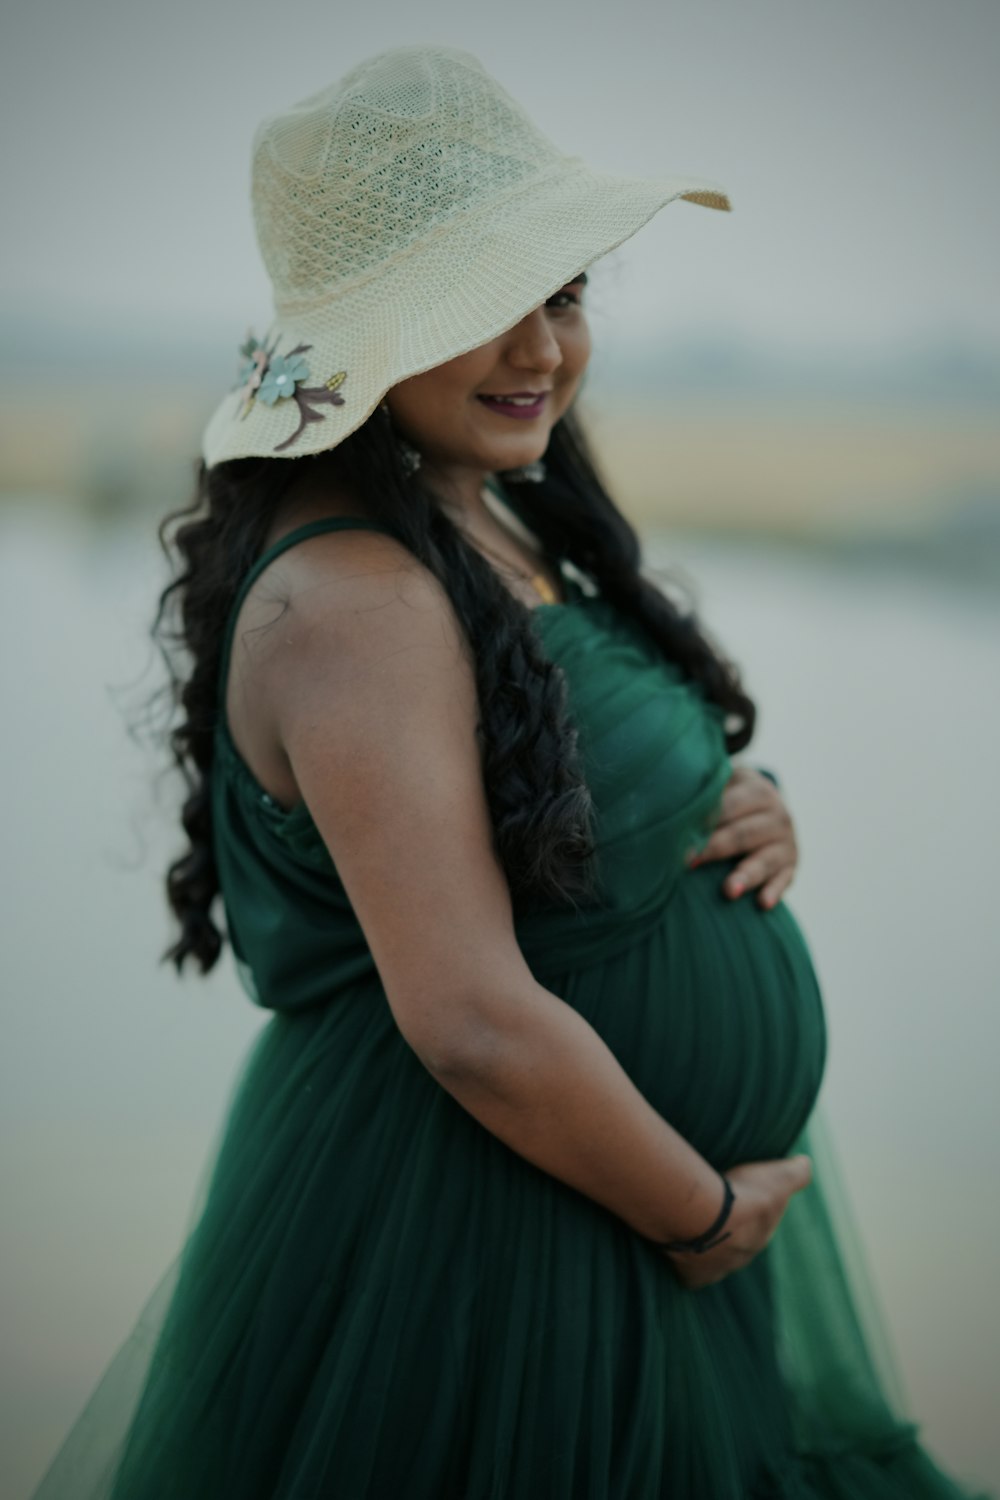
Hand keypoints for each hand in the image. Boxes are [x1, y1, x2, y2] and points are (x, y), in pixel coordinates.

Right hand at [660, 1154, 812, 1289]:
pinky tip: (675, 1239)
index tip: (736, 1190)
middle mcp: (740, 1259)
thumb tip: (806, 1163)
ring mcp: (716, 1271)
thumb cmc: (742, 1194)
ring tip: (687, 1217)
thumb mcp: (780, 1176)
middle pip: (732, 1243)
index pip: (757, 1225)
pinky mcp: (691, 1277)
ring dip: (700, 1241)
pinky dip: (681, 1259)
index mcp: (760, 1238)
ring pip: (709, 1258)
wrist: (703, 1215)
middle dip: (724, 1227)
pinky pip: (686, 1272)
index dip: (749, 1207)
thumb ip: (797, 1172)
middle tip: (709, 1202)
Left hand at [687, 765, 797, 909]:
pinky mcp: (790, 867)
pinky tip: (762, 904)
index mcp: (758, 792)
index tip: (678, 837)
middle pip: (743, 834)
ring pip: (765, 860)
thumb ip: (707, 793)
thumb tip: (667, 800)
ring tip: (729, 891)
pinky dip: (774, 892)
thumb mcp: (727, 786)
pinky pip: (784, 880)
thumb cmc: (734, 799)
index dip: (703, 821)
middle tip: (689, 863)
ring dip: (746, 875)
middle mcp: (777, 817)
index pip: (729, 806)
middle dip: (714, 849)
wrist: (772, 807)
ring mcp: (786, 844)